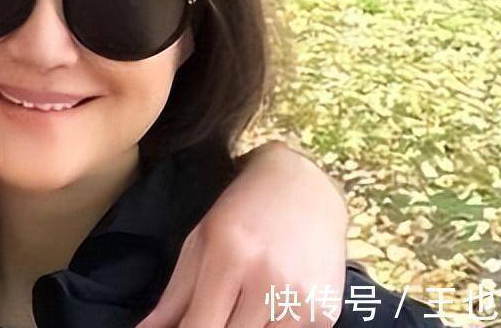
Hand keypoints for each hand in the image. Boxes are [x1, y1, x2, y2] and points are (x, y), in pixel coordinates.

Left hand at [138, 141, 347, 327]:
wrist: (305, 187)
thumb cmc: (243, 211)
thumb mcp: (200, 241)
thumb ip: (174, 296)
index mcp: (230, 257)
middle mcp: (269, 280)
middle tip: (214, 314)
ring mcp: (303, 300)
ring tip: (242, 306)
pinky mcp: (326, 314)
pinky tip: (269, 308)